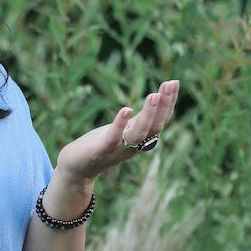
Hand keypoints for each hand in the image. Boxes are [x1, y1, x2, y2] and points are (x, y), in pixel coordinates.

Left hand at [55, 80, 179, 183]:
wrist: (76, 168)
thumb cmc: (99, 145)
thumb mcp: (124, 131)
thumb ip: (139, 121)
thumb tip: (157, 100)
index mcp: (140, 139)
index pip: (161, 121)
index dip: (169, 103)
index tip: (174, 82)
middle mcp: (133, 146)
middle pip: (155, 127)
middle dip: (164, 105)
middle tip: (170, 84)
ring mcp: (118, 149)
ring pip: (139, 133)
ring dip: (148, 115)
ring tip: (154, 95)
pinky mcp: (101, 151)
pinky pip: (114, 138)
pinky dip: (120, 124)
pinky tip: (126, 109)